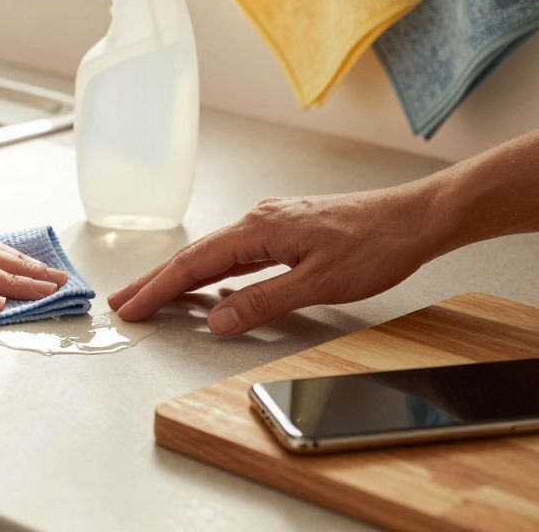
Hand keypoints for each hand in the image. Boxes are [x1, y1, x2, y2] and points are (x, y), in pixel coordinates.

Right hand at [108, 188, 443, 334]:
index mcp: (259, 230)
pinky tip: (212, 287)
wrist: (416, 218)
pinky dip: (213, 272)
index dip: (158, 290)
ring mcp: (273, 223)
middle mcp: (259, 220)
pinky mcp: (288, 230)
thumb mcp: (317, 284)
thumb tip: (218, 320)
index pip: (194, 265)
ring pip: (215, 254)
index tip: (130, 309)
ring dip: (182, 277)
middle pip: (195, 256)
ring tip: (154, 297)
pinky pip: (237, 254)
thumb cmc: (375, 245)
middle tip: (123, 303)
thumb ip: (262, 302)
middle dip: (155, 281)